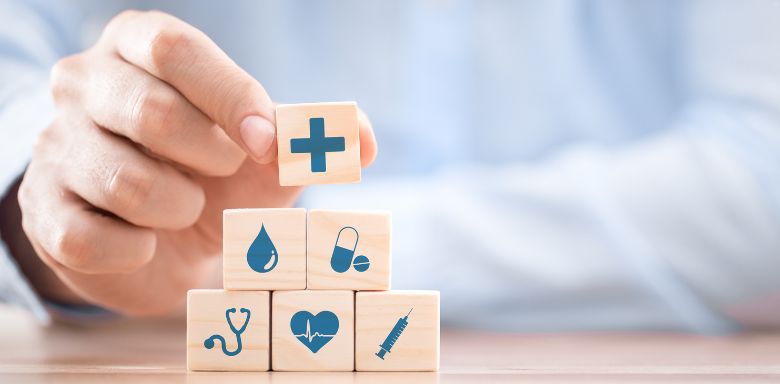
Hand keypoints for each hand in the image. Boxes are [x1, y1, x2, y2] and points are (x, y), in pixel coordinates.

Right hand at [16, 10, 376, 315]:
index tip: (266, 142)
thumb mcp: (265, 152)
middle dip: (209, 157)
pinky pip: (92, 238)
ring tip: (185, 206)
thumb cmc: (216, 176)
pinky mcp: (44, 211)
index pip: (175, 49)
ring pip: (124, 182)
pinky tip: (146, 240)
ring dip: (178, 209)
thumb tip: (362, 139)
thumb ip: (309, 137)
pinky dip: (139, 250)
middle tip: (222, 173)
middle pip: (149, 111)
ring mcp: (55, 147)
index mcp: (139, 48)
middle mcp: (84, 85)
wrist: (164, 238)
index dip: (230, 97)